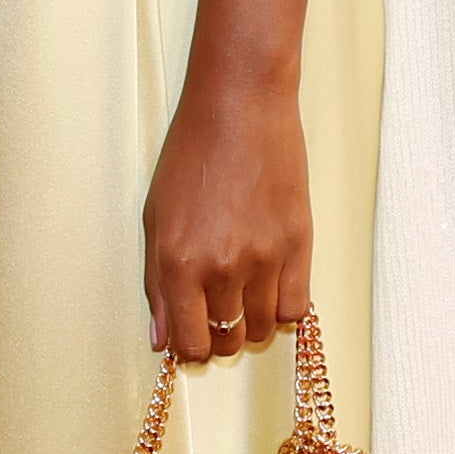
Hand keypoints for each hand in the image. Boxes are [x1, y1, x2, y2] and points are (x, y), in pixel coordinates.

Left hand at [144, 67, 315, 363]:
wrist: (240, 106)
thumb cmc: (192, 153)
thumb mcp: (156, 218)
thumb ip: (157, 284)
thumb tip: (162, 340)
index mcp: (178, 262)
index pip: (190, 344)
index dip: (191, 348)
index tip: (194, 336)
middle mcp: (221, 267)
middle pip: (228, 339)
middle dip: (220, 335)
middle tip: (218, 311)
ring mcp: (264, 258)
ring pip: (263, 328)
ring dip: (252, 321)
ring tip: (245, 292)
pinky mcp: (298, 243)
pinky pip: (297, 308)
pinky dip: (285, 307)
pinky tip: (273, 285)